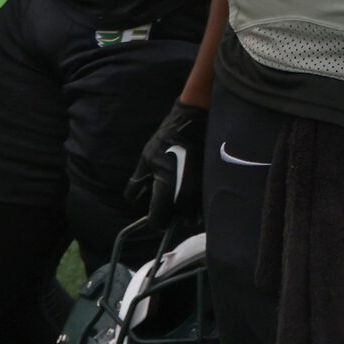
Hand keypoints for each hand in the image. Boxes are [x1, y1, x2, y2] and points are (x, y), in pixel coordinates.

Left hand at [126, 100, 208, 218]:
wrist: (195, 121)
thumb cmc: (168, 139)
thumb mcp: (146, 158)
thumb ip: (137, 183)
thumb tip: (131, 199)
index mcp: (167, 191)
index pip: (158, 222)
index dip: (154, 218)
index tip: (154, 210)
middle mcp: (186, 196)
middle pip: (180, 222)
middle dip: (174, 214)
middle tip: (170, 198)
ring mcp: (202, 191)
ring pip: (195, 215)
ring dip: (188, 209)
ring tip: (182, 192)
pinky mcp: (212, 185)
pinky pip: (204, 203)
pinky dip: (198, 201)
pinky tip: (192, 185)